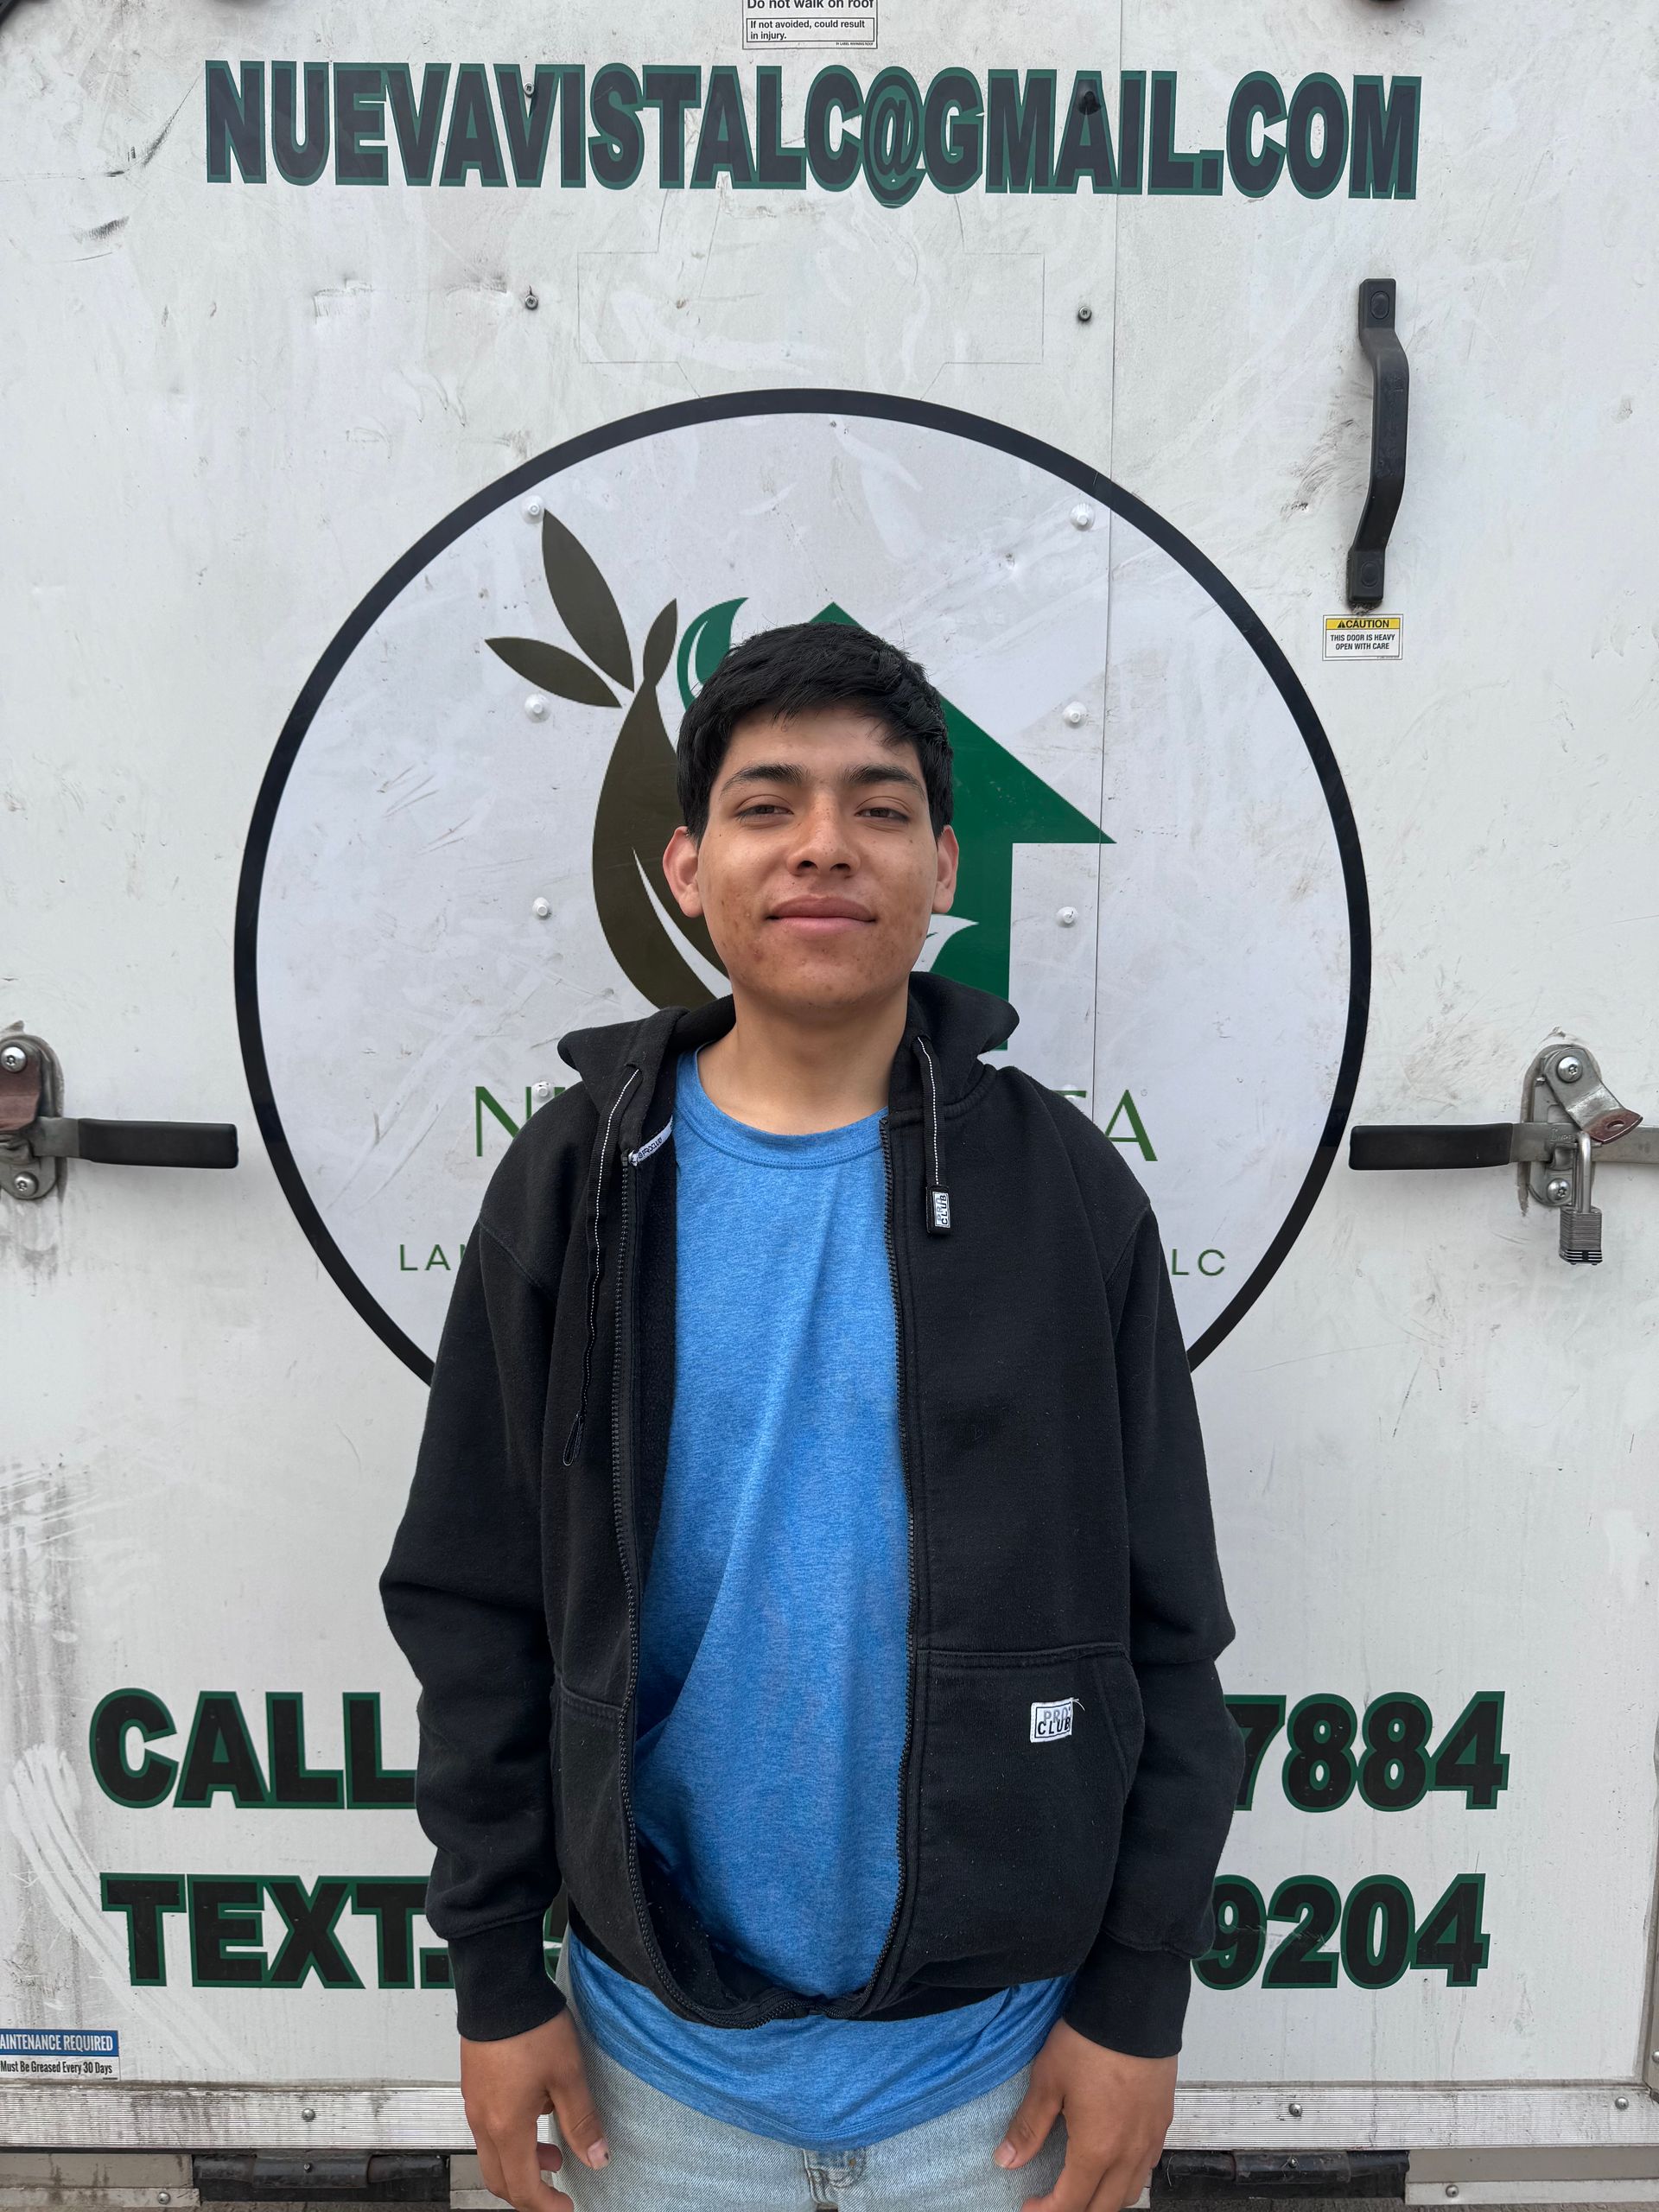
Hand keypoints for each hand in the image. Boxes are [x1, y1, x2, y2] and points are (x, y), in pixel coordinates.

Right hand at [461, 2010, 608, 2210]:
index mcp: (506, 2127)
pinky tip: (536, 2111)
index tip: (566, 2208)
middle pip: (499, 2179)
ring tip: (552, 2149)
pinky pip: (488, 2129)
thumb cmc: (531, 2028)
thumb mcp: (568, 2075)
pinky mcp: (474, 2086)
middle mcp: (482, 2122)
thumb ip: (581, 2121)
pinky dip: (511, 2138)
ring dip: (521, 2162)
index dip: (545, 2206)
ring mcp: (474, 2104)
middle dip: (529, 2191)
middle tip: (557, 2189)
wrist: (498, 1987)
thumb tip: (597, 2159)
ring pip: (492, 2154)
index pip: (522, 2187)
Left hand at [993, 2016, 1175, 2211]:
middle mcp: (1129, 2154)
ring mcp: (1151, 2139)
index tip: (1028, 2208)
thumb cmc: (1088, 2042)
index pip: (1071, 2204)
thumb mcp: (1047, 2081)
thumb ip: (1028, 2127)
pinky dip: (1129, 2177)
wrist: (1135, 2008)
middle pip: (1104, 2208)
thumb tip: (1006, 2162)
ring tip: (1082, 2187)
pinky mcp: (1163, 2121)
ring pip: (1131, 2192)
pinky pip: (1147, 2167)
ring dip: (1104, 2200)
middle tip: (1051, 2202)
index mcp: (1097, 2149)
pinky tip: (1115, 2161)